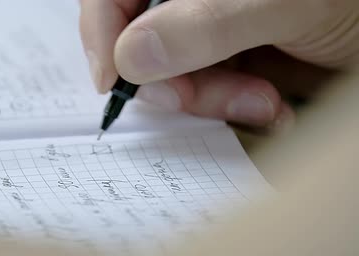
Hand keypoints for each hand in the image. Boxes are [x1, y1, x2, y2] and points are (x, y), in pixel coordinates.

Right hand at [79, 0, 356, 129]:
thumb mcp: (286, 2)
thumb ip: (206, 22)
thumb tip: (131, 56)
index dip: (103, 32)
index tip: (115, 81)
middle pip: (141, 42)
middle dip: (177, 81)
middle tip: (211, 100)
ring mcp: (211, 29)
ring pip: (173, 78)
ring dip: (215, 102)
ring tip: (264, 103)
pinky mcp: (230, 61)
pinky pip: (206, 95)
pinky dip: (234, 110)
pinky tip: (272, 107)